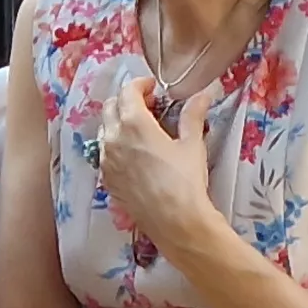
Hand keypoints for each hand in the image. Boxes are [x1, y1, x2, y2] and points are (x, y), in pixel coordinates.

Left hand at [94, 75, 214, 242]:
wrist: (175, 222)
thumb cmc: (185, 181)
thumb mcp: (192, 144)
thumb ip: (193, 115)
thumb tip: (202, 94)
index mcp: (134, 123)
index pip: (127, 91)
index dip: (140, 85)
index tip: (153, 88)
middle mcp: (113, 139)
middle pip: (110, 107)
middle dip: (126, 101)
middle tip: (147, 105)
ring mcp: (106, 161)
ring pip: (104, 130)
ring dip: (118, 122)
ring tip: (139, 129)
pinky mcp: (107, 180)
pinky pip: (105, 154)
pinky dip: (115, 145)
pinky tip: (133, 154)